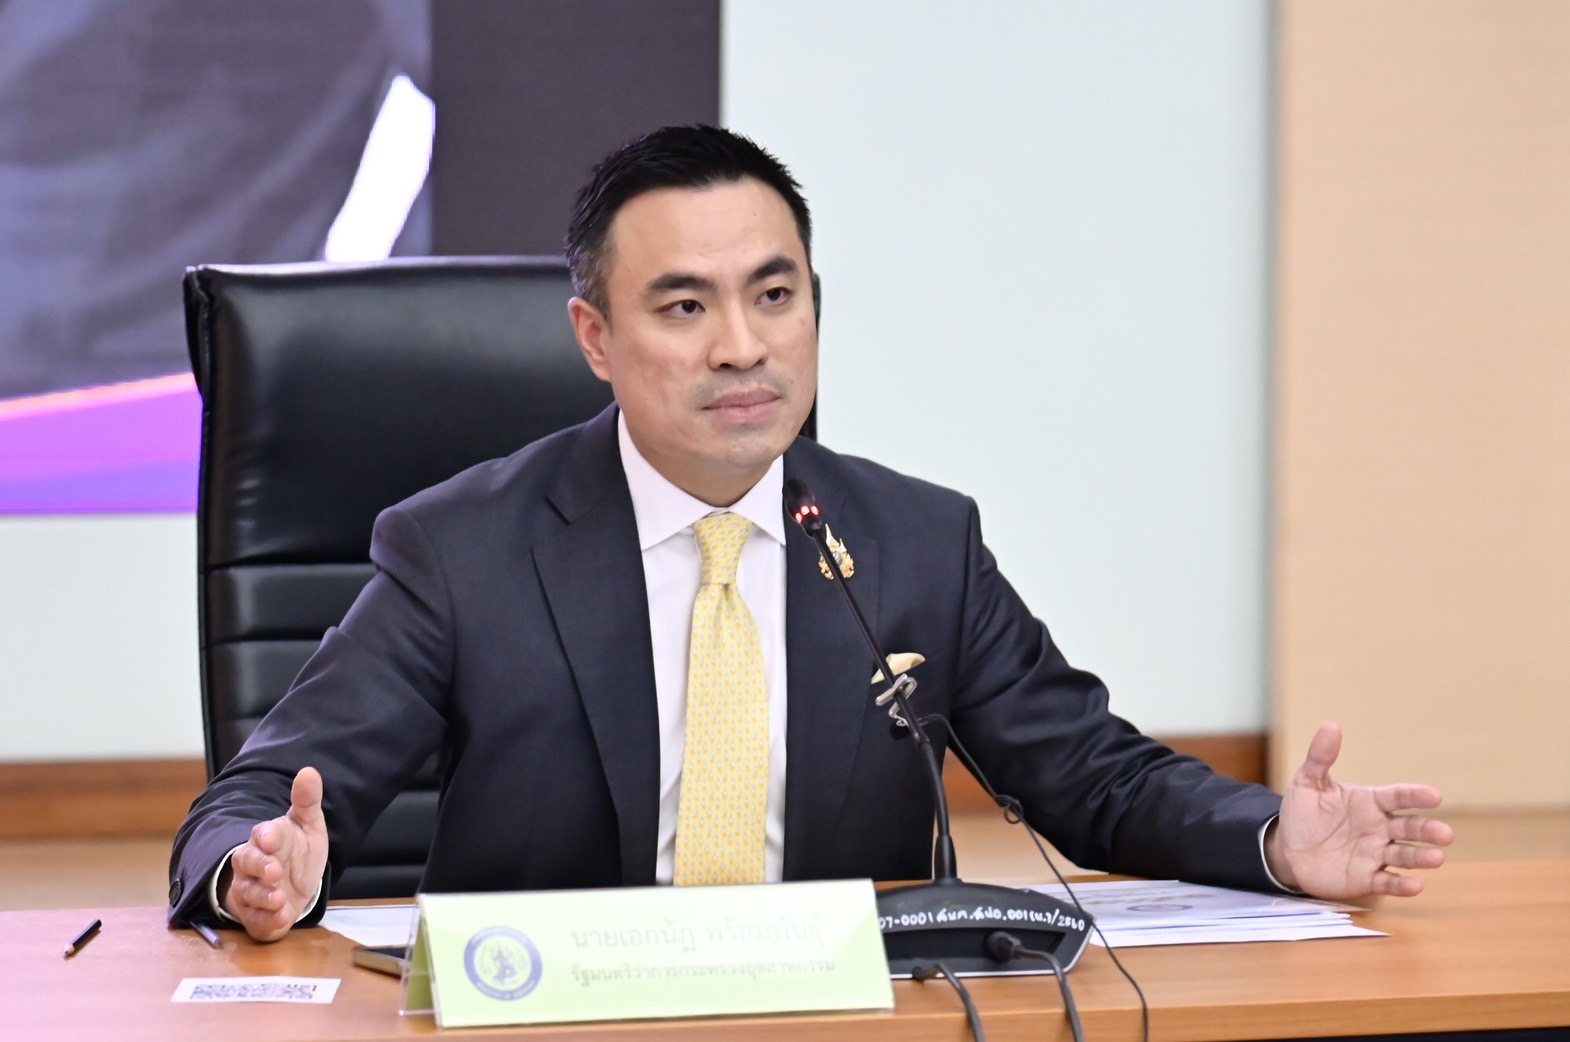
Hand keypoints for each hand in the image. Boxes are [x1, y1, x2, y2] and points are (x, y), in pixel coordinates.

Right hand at [220, 767, 329, 941]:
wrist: (294, 884)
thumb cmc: (298, 850)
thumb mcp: (308, 825)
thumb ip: (307, 800)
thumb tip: (309, 771)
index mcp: (267, 838)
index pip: (262, 833)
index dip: (266, 836)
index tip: (272, 838)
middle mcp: (252, 864)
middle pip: (246, 862)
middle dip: (259, 867)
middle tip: (275, 871)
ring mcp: (251, 890)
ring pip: (248, 893)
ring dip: (263, 897)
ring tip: (280, 899)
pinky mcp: (256, 916)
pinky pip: (256, 920)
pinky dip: (266, 921)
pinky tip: (281, 919)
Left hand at [1266, 723, 1453, 899]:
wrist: (1288, 850)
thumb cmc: (1303, 814)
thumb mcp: (1307, 783)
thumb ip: (1320, 758)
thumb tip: (1331, 726)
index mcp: (1369, 802)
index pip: (1397, 796)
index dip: (1415, 796)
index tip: (1434, 795)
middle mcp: (1379, 828)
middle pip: (1409, 827)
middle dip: (1428, 830)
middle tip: (1445, 834)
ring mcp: (1375, 854)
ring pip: (1405, 855)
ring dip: (1421, 857)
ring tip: (1437, 857)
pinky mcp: (1367, 878)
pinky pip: (1388, 882)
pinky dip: (1402, 885)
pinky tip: (1416, 886)